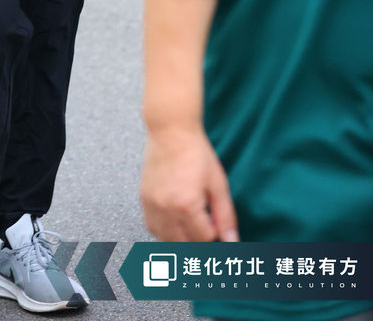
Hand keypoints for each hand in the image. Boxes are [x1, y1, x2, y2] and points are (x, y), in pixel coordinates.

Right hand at [141, 126, 238, 242]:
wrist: (170, 131)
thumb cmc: (196, 153)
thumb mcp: (218, 184)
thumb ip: (225, 216)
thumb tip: (232, 241)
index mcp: (187, 205)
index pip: (204, 239)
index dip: (214, 231)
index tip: (216, 219)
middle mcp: (166, 209)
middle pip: (184, 244)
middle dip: (198, 237)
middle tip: (205, 221)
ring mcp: (152, 205)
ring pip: (166, 240)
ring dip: (181, 238)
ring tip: (190, 221)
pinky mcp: (143, 199)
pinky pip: (153, 228)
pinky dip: (164, 231)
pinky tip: (175, 219)